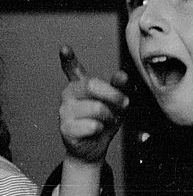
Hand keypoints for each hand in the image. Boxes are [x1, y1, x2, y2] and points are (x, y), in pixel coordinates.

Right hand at [58, 46, 129, 164]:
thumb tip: (122, 75)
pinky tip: (94, 131)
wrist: (95, 147)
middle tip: (124, 104)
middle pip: (92, 85)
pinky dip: (100, 129)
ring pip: (96, 108)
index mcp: (81, 85)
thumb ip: (120, 88)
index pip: (73, 69)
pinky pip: (92, 125)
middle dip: (114, 95)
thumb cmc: (106, 121)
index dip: (68, 59)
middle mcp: (69, 94)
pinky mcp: (65, 127)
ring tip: (105, 121)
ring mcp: (65, 110)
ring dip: (109, 117)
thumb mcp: (118, 103)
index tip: (65, 48)